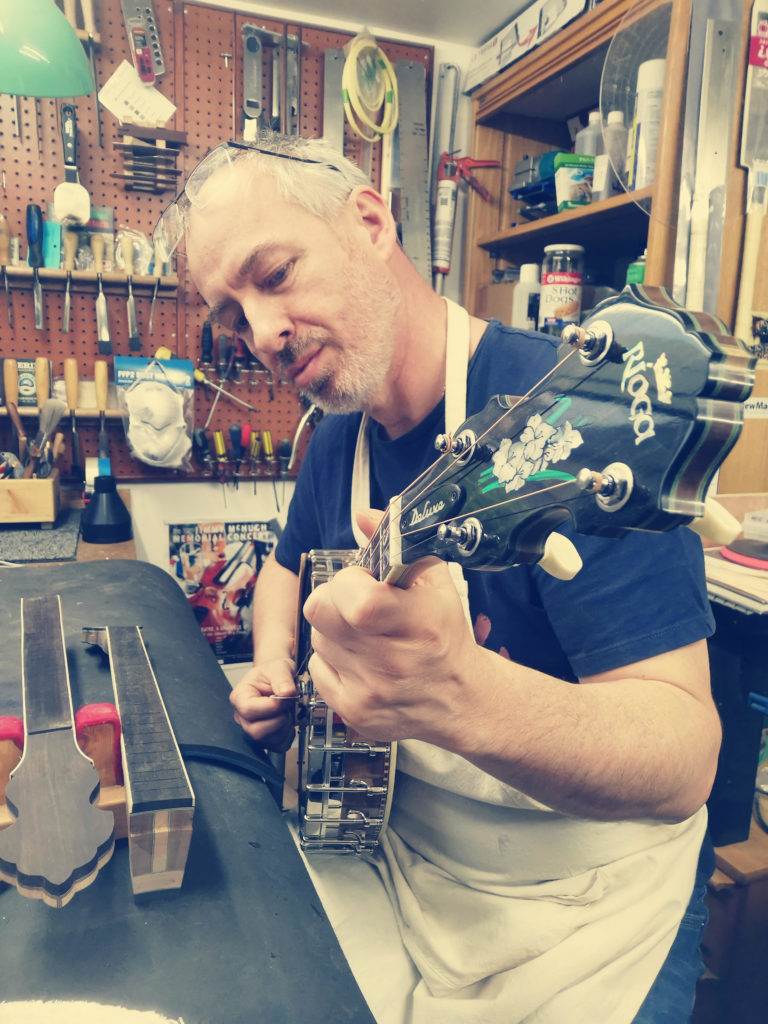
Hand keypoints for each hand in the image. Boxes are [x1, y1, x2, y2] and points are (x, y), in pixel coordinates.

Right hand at [229, 657, 296, 751]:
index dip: (271, 706)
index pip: (249, 710)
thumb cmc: (272, 673)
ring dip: (285, 726)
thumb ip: (282, 677)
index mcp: (240, 697)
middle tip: (286, 705)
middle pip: (256, 731)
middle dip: (279, 719)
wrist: (277, 679)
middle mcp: (242, 717)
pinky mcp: (265, 740)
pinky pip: (278, 745)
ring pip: (268, 741)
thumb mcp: (278, 667)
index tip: (285, 696)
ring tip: (286, 710)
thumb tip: (287, 692)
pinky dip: (288, 734)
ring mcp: (252, 730)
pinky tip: (286, 719)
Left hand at [303, 548, 476, 744]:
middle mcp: (390, 662)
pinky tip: (361, 661)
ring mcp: (368, 691)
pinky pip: (317, 669)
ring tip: (365, 635)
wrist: (460, 700)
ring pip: (317, 639)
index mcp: (415, 625)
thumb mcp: (435, 583)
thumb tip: (363, 515)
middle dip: (332, 599)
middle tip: (355, 603)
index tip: (365, 581)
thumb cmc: (445, 636)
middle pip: (319, 613)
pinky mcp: (352, 712)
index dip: (351, 581)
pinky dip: (334, 660)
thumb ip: (398, 545)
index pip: (355, 599)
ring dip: (335, 630)